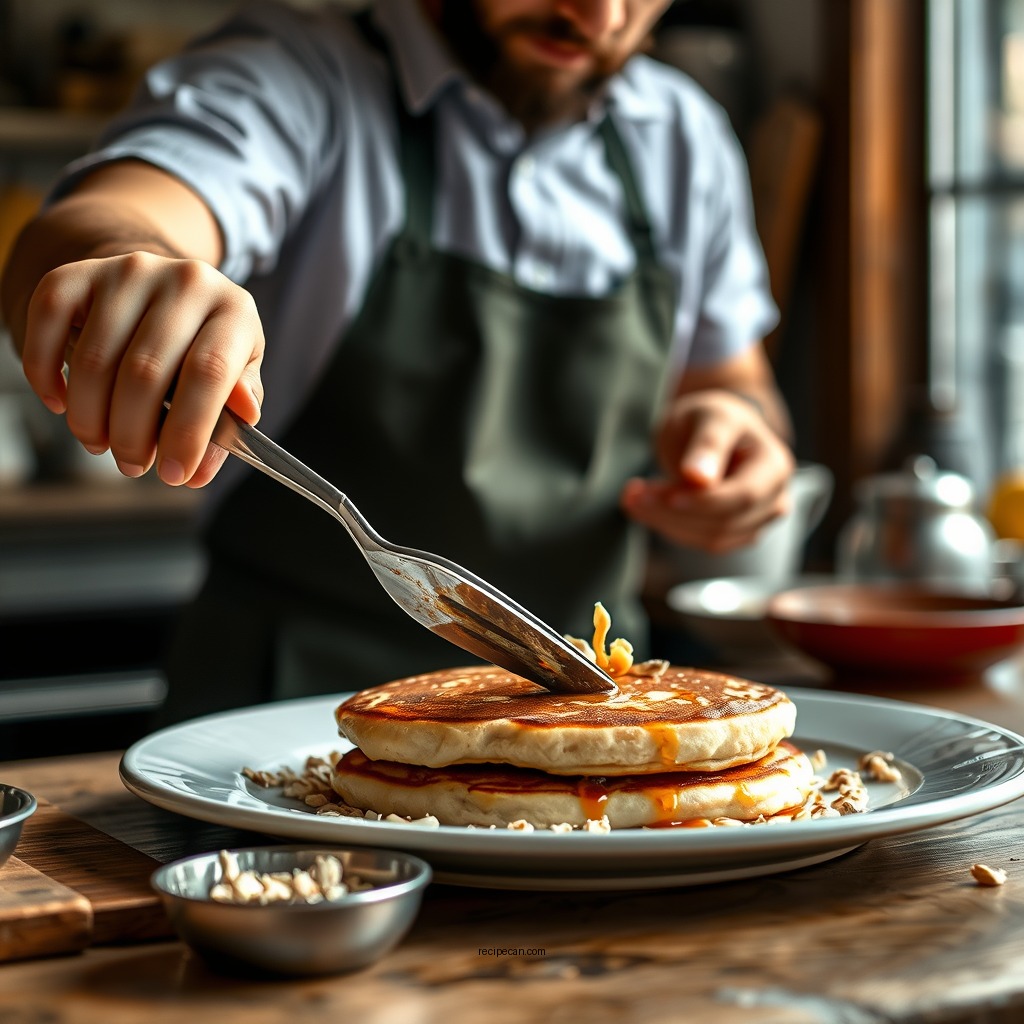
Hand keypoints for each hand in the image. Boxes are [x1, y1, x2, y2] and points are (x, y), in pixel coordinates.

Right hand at [21, 251, 264, 486]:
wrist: (170, 291)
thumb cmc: (206, 345)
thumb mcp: (238, 375)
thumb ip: (229, 419)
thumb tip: (204, 466)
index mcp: (234, 311)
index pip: (208, 373)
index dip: (187, 432)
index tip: (174, 475)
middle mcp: (186, 282)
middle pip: (145, 371)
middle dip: (133, 435)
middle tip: (132, 465)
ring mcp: (131, 272)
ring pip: (95, 358)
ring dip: (90, 417)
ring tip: (100, 443)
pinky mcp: (82, 272)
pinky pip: (47, 322)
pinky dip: (44, 373)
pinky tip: (60, 403)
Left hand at [620, 389, 794, 551]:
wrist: (709, 430)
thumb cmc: (712, 417)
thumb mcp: (709, 417)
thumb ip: (707, 444)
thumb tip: (698, 478)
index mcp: (774, 466)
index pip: (742, 497)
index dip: (703, 502)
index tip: (666, 495)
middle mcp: (773, 499)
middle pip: (724, 522)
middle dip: (674, 512)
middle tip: (633, 493)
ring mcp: (756, 521)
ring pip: (710, 538)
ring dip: (665, 521)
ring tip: (632, 497)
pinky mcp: (733, 534)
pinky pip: (700, 541)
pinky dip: (669, 527)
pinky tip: (645, 507)